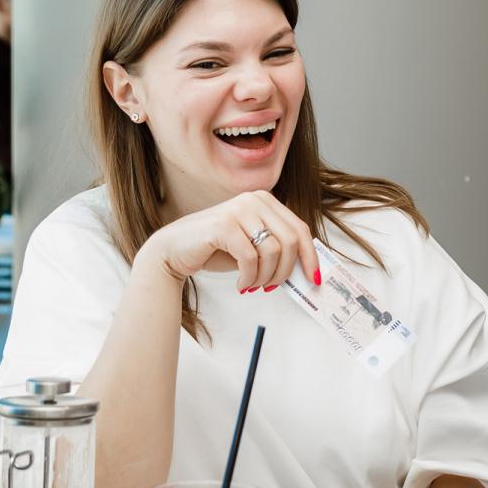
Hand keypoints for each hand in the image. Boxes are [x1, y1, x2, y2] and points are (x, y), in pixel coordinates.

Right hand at [139, 190, 319, 293]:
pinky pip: (250, 258)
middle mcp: (254, 200)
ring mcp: (239, 210)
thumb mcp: (252, 246)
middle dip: (286, 271)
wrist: (175, 250)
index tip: (312, 278)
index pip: (300, 228)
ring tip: (253, 285)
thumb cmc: (215, 249)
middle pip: (291, 240)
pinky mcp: (224, 225)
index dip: (310, 256)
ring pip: (273, 251)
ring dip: (265, 277)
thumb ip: (276, 249)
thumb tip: (306, 269)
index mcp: (265, 201)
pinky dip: (249, 278)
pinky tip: (241, 284)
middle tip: (272, 287)